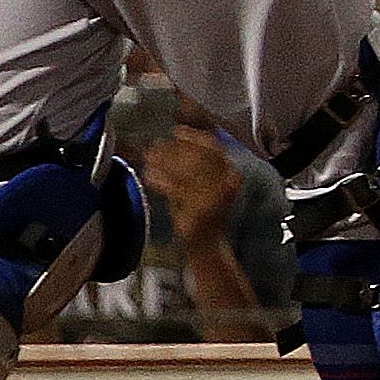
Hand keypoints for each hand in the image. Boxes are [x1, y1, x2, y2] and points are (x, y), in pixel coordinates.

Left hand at [140, 126, 239, 243]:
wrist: (207, 246)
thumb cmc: (203, 214)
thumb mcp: (204, 185)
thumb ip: (196, 164)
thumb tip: (174, 140)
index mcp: (232, 175)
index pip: (214, 147)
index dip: (194, 137)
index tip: (177, 132)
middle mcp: (227, 184)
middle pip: (197, 156)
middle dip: (172, 149)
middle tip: (154, 147)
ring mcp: (214, 197)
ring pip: (184, 170)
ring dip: (163, 161)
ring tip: (148, 158)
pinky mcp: (199, 210)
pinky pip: (175, 188)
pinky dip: (160, 179)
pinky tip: (150, 176)